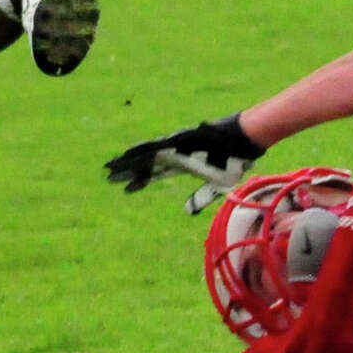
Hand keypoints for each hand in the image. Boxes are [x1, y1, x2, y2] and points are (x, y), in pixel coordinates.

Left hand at [104, 113, 265, 213]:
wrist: (245, 140)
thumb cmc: (236, 161)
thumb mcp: (217, 186)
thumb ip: (201, 197)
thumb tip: (187, 211)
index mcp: (184, 164)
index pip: (156, 174)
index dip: (140, 181)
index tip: (125, 189)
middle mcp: (176, 154)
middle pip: (146, 164)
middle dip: (127, 171)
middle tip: (107, 176)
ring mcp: (176, 146)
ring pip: (146, 155)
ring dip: (128, 161)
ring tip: (109, 167)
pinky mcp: (180, 140)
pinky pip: (157, 147)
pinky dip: (141, 150)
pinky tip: (127, 154)